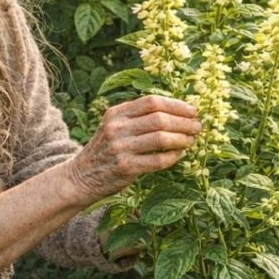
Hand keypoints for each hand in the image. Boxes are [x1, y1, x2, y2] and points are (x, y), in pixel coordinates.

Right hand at [67, 95, 200, 201]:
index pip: (152, 101)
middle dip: (184, 122)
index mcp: (116, 113)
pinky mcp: (126, 167)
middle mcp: (117, 128)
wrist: (81, 176)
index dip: (176, 105)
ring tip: (191, 140)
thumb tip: (177, 112)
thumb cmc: (105, 150)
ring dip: (182, 139)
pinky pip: (157, 161)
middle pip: (159, 119)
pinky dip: (173, 157)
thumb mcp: (114, 126)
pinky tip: (179, 155)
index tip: (192, 111)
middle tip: (197, 127)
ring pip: (161, 139)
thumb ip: (137, 117)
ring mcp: (120, 148)